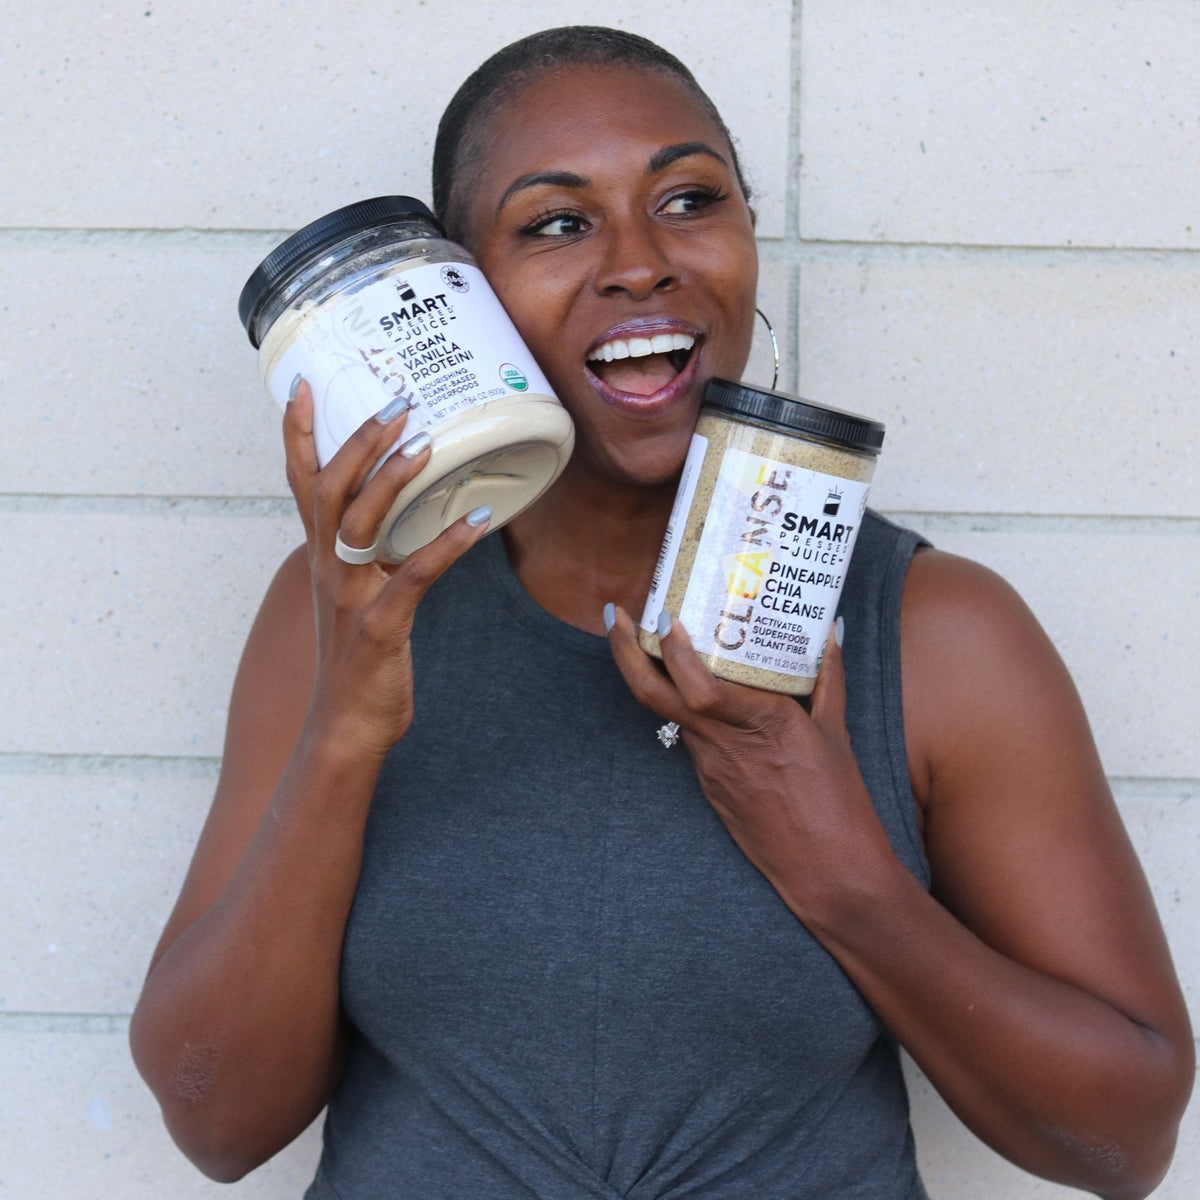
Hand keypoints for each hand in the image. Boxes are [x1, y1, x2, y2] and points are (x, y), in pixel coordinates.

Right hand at [283, 381, 490, 757]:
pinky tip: (475, 518)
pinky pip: (415, 574)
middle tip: (395, 401)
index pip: (301, 483)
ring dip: (394, 479)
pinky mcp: (381, 625)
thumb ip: (367, 555)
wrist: (345, 727)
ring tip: (426, 441)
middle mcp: (328, 569)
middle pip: (332, 489)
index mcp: (321, 557)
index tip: (306, 384)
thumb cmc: (356, 658)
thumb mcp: (354, 596)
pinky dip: (446, 544)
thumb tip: (396, 516)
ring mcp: (350, 596)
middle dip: (359, 440)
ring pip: (362, 522)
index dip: (299, 434)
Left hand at [604, 606, 896, 919]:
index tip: (663, 617)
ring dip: (647, 673)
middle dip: (626, 652)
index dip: (675, 652)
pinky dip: (679, 704)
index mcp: (766, 725)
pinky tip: (685, 684)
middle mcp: (727, 745)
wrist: (828, 874)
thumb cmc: (841, 806)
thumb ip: (829, 678)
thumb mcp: (839, 734)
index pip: (702, 688)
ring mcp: (711, 769)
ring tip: (644, 635)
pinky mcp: (708, 786)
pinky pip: (688, 736)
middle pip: (656, 697)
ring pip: (666, 714)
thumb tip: (830, 630)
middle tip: (615, 614)